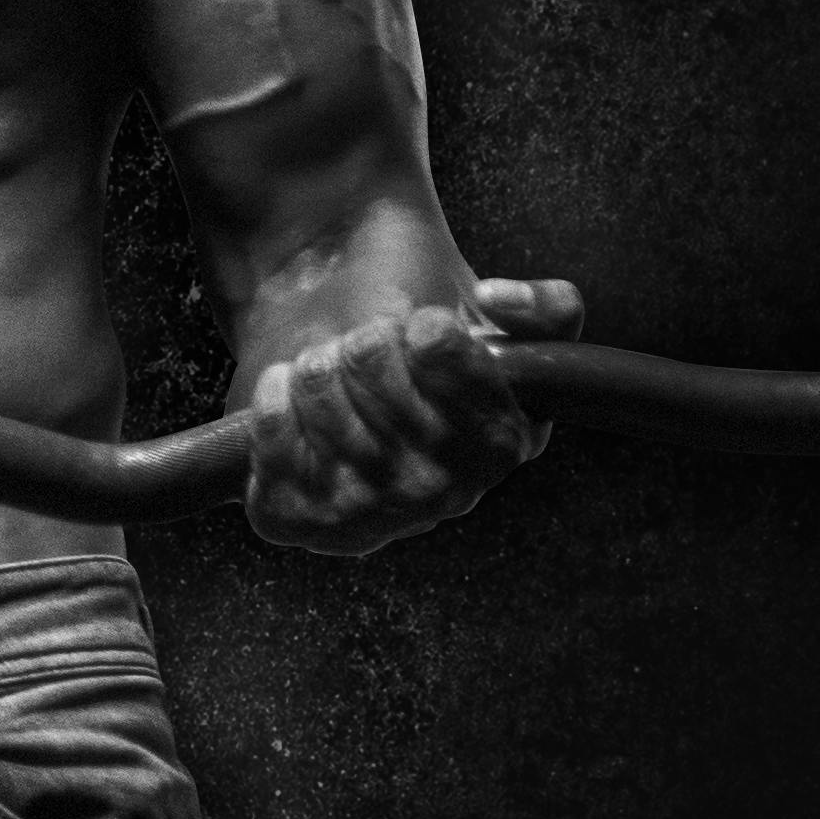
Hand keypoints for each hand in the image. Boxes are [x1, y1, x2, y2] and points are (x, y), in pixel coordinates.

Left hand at [244, 276, 584, 555]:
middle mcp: (442, 495)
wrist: (334, 374)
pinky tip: (290, 400)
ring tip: (330, 376)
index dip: (421, 327)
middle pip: (372, 362)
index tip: (419, 330)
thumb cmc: (415, 349)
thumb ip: (547, 311)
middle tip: (368, 354)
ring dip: (316, 366)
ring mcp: (367, 517)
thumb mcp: (501, 325)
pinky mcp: (294, 520)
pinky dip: (273, 399)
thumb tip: (501, 298)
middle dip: (363, 339)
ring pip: (320, 394)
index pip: (441, 349)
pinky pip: (272, 436)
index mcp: (502, 444)